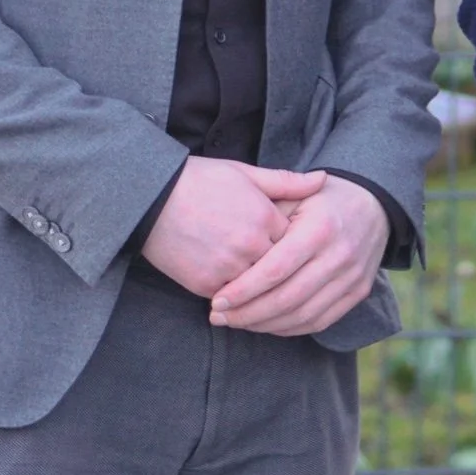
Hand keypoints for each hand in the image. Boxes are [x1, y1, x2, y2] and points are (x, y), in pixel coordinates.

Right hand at [140, 159, 326, 299]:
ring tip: (271, 293)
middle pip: (282, 271)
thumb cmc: (199, 181)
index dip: (298, 247)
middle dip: (286, 274)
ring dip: (264, 292)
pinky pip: (233, 300)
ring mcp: (228, 268)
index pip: (297, 244)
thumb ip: (286, 182)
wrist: (151, 198)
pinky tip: (244, 298)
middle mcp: (251, 245)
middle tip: (296, 279)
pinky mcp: (206, 284)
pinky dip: (239, 301)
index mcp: (264, 217)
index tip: (301, 249)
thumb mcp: (244, 173)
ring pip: (260, 291)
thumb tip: (324, 179)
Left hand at [209, 176, 389, 336]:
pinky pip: (320, 321)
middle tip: (219, 317)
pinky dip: (289, 328)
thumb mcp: (294, 194)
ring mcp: (352, 277)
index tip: (217, 299)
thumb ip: (264, 216)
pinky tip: (265, 324)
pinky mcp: (359, 292)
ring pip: (302, 315)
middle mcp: (339, 255)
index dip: (243, 290)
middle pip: (287, 299)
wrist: (373, 204)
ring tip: (236, 322)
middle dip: (248, 313)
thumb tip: (229, 246)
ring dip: (265, 325)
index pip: (275, 270)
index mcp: (319, 228)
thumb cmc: (321, 198)